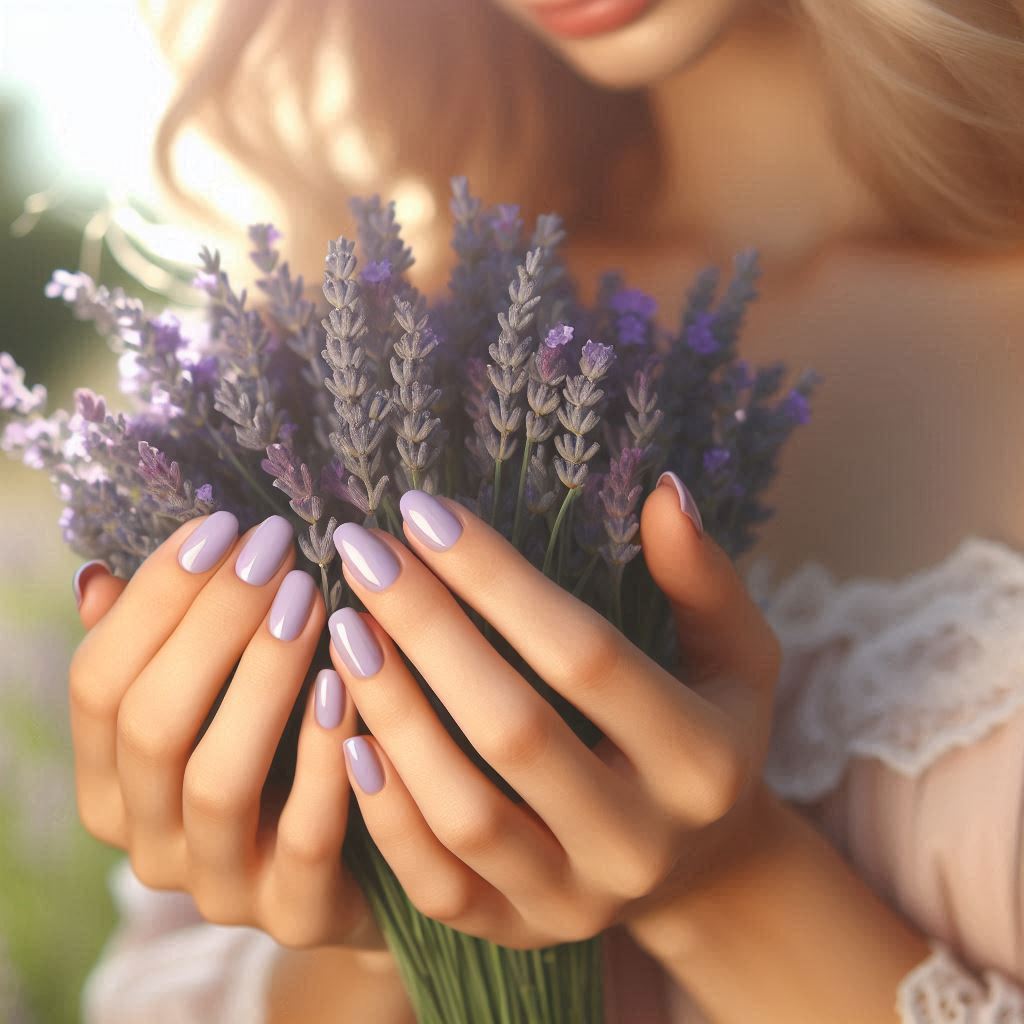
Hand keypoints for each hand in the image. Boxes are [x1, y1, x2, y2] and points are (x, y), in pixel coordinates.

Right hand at [68, 512, 385, 950]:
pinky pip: (305, 838)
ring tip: (312, 603)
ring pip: (216, 780)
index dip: (154, 598)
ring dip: (262, 681)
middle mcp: (148, 838)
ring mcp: (217, 885)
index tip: (221, 524)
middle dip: (212, 625)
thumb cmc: (282, 756)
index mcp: (111, 781)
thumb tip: (97, 577)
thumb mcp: (219, 700)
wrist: (360, 865)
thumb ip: (166, 647)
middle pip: (152, 725)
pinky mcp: (294, 912)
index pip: (98, 682)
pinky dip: (324, 759)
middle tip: (276, 552)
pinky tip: (350, 688)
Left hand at [326, 477, 781, 951]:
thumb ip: (704, 580)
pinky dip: (386, 813)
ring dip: (394, 714)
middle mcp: (641, 841)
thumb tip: (665, 491)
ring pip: (466, 814)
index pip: (585, 656)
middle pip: (514, 730)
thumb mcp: (735, 655)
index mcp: (702, 760)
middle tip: (363, 552)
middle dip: (428, 630)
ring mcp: (577, 901)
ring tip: (345, 629)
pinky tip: (344, 734)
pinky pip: (438, 885)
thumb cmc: (712, 733)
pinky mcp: (521, 933)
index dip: (498, 579)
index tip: (423, 512)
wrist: (703, 864)